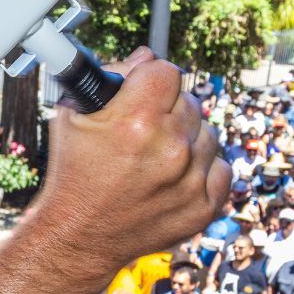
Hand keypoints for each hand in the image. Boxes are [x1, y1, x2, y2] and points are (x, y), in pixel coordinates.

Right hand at [35, 51, 228, 278]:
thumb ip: (112, 77)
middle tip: (143, 132)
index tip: (142, 93)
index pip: (167, 72)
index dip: (151, 80)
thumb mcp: (75, 116)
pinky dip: (201, 171)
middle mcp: (170, 148)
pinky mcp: (203, 206)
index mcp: (137, 121)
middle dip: (167, 111)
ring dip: (186, 141)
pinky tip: (173, 178)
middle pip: (189, 102)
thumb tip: (146, 57)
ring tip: (156, 159)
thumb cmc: (73, 174)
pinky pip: (220, 168)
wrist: (78, 237)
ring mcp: (190, 180)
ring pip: (207, 134)